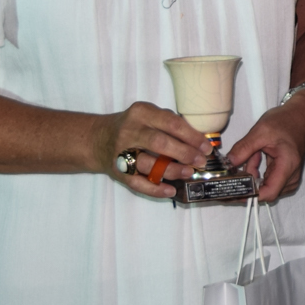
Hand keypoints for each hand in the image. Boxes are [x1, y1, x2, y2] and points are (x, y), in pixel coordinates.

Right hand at [92, 101, 211, 198]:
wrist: (98, 139)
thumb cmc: (132, 126)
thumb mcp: (148, 116)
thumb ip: (169, 123)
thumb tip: (199, 140)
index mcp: (141, 113)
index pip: (171, 123)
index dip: (191, 136)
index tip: (206, 147)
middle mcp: (130, 131)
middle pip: (160, 143)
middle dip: (184, 153)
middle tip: (201, 162)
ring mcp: (121, 152)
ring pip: (148, 164)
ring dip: (171, 170)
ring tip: (189, 173)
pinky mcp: (118, 171)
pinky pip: (137, 183)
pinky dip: (155, 189)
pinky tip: (170, 191)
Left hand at [223, 98, 304, 201]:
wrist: (301, 116)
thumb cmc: (286, 121)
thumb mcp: (261, 131)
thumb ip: (243, 148)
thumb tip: (228, 164)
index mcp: (287, 166)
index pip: (268, 193)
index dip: (249, 195)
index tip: (232, 188)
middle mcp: (291, 177)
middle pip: (264, 190)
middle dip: (248, 180)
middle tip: (240, 162)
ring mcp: (289, 178)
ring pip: (263, 186)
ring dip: (252, 174)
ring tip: (252, 154)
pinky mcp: (285, 175)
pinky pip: (267, 180)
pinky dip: (257, 171)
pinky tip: (256, 156)